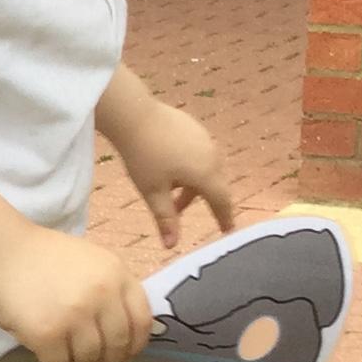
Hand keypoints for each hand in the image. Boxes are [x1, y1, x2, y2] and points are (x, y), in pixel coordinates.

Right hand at [0, 226, 151, 361]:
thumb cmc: (42, 256)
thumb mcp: (90, 261)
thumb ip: (110, 288)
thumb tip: (122, 329)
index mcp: (116, 274)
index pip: (142, 321)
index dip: (135, 344)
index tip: (124, 353)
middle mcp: (102, 295)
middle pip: (117, 345)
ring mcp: (75, 316)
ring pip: (90, 359)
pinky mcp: (47, 334)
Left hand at [113, 102, 231, 247]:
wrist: (134, 115)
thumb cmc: (143, 156)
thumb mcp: (153, 192)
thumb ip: (166, 219)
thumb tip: (172, 246)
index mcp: (206, 174)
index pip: (222, 202)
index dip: (224, 218)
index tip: (227, 231)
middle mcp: (212, 156)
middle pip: (214, 185)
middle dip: (200, 201)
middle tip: (177, 212)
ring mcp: (205, 139)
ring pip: (206, 169)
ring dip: (192, 185)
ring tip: (166, 191)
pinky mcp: (195, 128)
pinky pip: (199, 154)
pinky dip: (190, 167)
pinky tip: (168, 168)